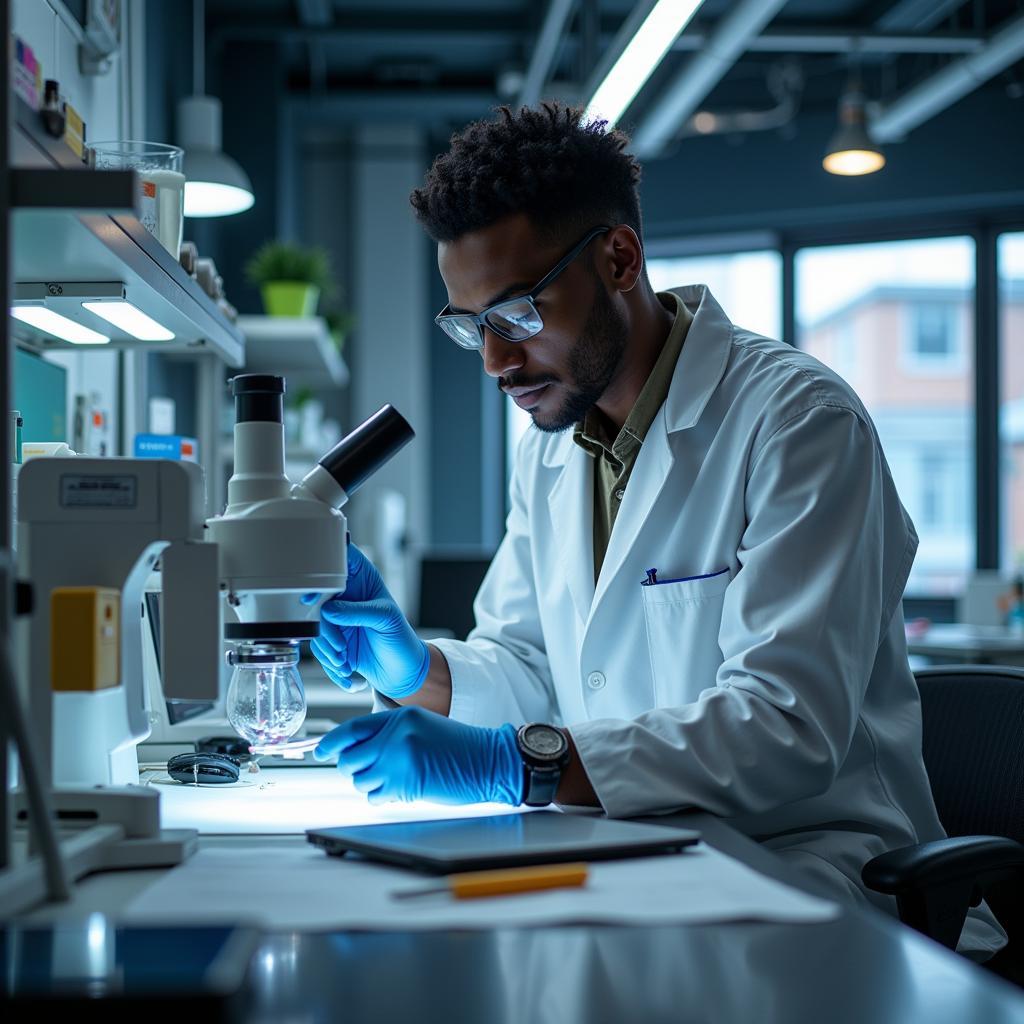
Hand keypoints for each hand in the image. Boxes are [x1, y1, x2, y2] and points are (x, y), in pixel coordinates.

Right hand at [306, 543, 428, 698]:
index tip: (314, 596)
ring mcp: (336, 617)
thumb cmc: (401, 638)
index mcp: (362, 579)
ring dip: (327, 649)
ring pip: (315, 626)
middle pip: (318, 600)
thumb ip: (358, 611)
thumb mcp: (386, 619)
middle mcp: (346, 596)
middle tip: (339, 645)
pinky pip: (318, 648)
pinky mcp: (331, 638)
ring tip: (345, 660)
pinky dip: (328, 663)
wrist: (402, 671)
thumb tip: (328, 609)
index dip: (323, 574)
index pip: (339, 562)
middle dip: (324, 627)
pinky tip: (346, 671)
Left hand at [313, 706, 523, 805]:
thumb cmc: (459, 746)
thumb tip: (354, 750)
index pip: (351, 730)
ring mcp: (399, 761)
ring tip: (391, 780)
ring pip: (360, 780)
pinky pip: (375, 796)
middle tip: (366, 771)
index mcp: (400, 717)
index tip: (320, 751)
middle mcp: (395, 736)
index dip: (330, 742)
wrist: (488, 760)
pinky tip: (398, 790)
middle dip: (352, 769)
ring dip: (369, 784)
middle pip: (350, 758)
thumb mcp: (422, 726)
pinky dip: (380, 797)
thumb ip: (389, 733)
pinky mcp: (406, 784)